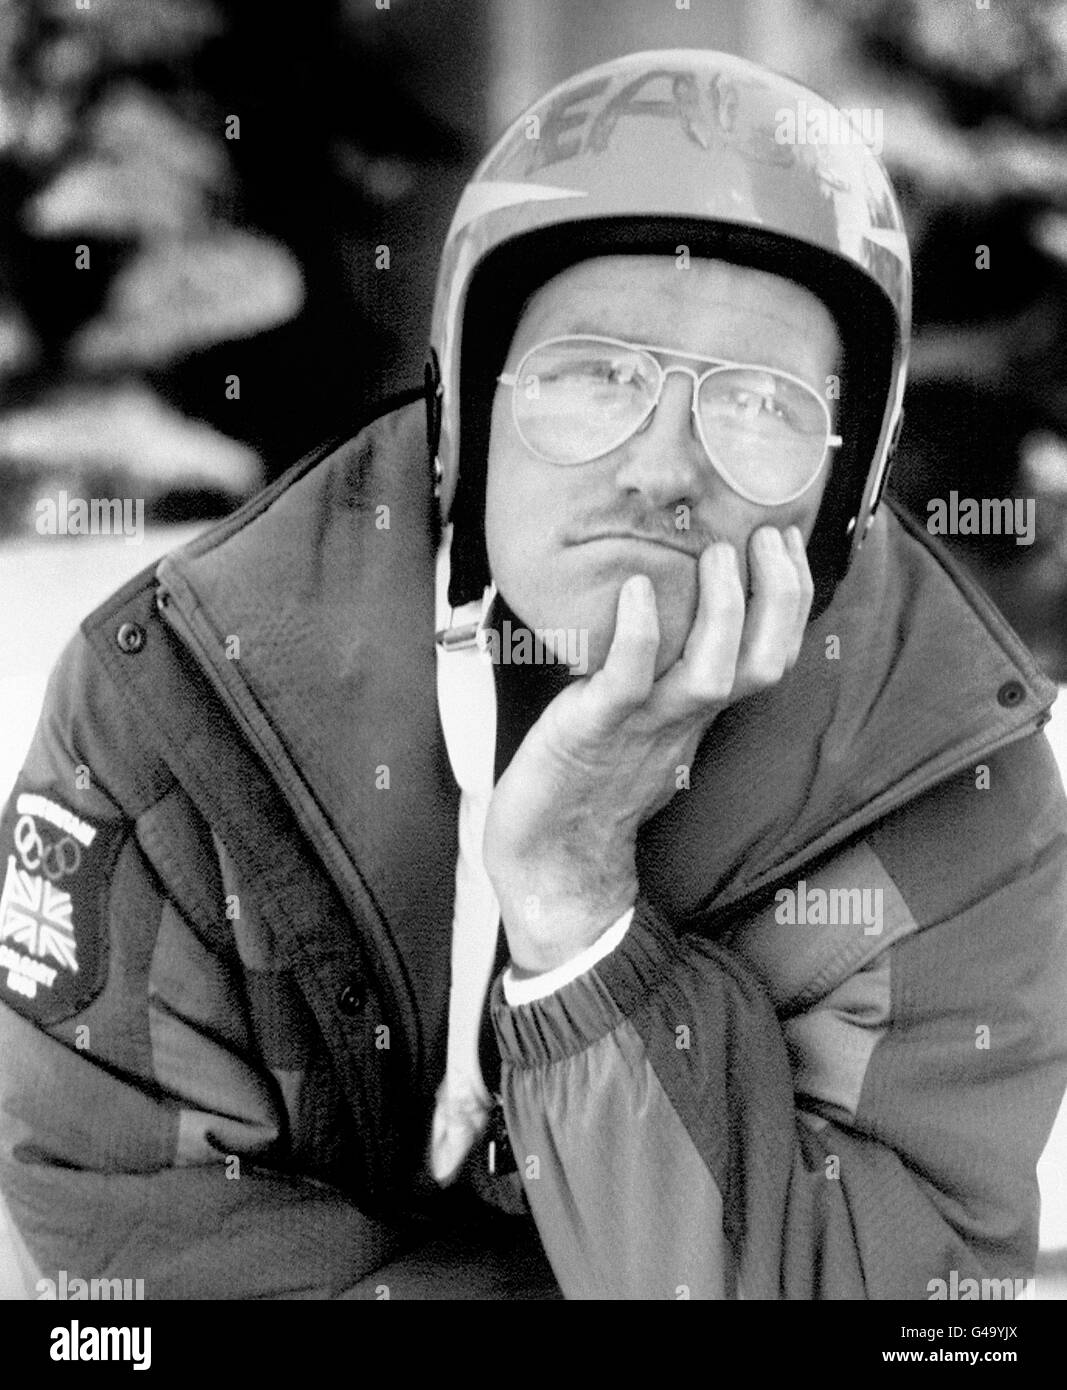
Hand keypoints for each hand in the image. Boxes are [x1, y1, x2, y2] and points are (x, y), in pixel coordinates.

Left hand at [483, 525, 813, 972]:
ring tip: (718, 554)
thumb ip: (663, 674)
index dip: (791, 600)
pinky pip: (625, 681)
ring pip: (710, 675)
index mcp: (697, 712)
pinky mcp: (592, 730)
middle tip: (769, 534)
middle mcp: (682, 718)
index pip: (771, 656)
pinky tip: (636, 589)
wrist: (549, 858)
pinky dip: (638, 635)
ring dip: (722, 612)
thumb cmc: (587, 782)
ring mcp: (641, 726)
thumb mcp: (640, 720)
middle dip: (779, 597)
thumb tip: (665, 605)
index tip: (786, 541)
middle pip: (761, 663)